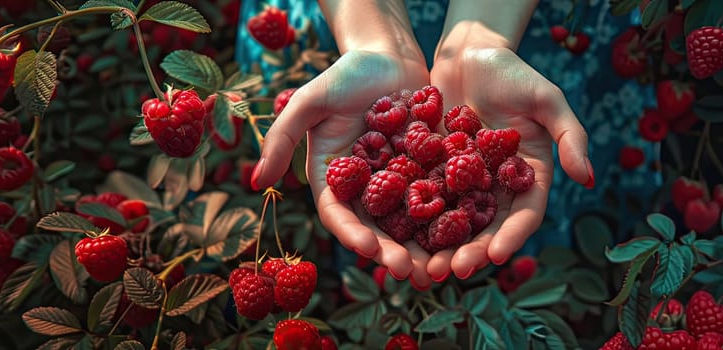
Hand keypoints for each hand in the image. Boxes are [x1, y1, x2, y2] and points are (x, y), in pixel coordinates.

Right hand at [251, 49, 435, 287]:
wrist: (390, 56)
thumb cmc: (346, 74)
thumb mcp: (310, 101)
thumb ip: (282, 138)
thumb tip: (256, 182)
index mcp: (333, 179)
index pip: (339, 215)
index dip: (352, 234)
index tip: (369, 249)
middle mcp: (364, 189)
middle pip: (377, 228)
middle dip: (392, 252)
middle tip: (410, 270)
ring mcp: (397, 184)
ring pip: (409, 223)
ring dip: (423, 247)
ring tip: (439, 266)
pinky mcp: (427, 173)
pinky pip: (440, 200)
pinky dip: (450, 219)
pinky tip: (466, 234)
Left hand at [427, 47, 593, 280]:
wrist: (468, 53)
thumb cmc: (513, 71)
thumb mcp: (547, 98)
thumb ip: (570, 136)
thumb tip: (587, 178)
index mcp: (530, 175)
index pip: (524, 214)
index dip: (511, 236)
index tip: (495, 256)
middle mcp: (499, 185)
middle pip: (488, 227)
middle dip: (472, 251)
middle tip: (454, 271)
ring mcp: (467, 181)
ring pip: (456, 222)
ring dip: (443, 247)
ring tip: (427, 267)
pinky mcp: (436, 171)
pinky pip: (426, 200)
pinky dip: (416, 221)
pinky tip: (401, 237)